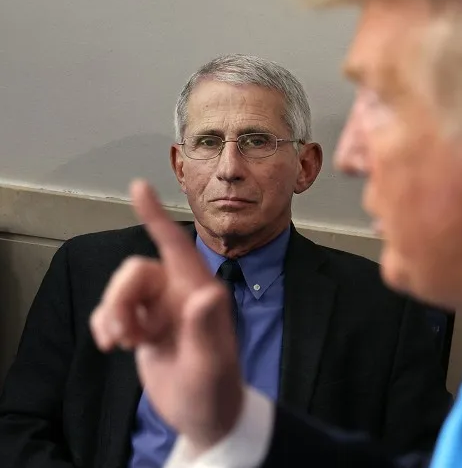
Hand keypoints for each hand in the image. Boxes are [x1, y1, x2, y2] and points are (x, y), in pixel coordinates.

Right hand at [90, 180, 243, 452]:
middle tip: (127, 337)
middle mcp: (179, 294)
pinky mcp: (144, 326)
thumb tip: (206, 294)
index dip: (156, 217)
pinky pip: (111, 310)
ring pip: (120, 290)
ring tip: (124, 345)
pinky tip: (113, 346)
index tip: (139, 186)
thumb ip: (207, 328)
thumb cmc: (215, 391)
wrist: (206, 416)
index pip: (176, 247)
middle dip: (121, 298)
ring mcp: (160, 310)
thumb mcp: (211, 363)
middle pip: (135, 271)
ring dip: (113, 315)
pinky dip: (104, 324)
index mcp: (199, 292)